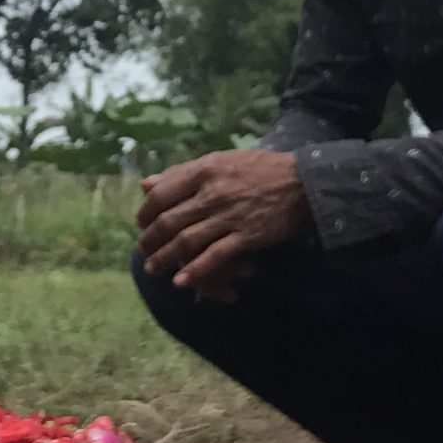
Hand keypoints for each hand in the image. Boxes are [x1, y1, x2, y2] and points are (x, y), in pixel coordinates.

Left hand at [136, 149, 309, 295]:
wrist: (301, 182)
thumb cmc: (258, 169)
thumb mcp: (219, 161)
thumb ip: (181, 173)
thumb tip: (147, 185)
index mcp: (204, 171)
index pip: (162, 195)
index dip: (146, 212)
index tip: (141, 223)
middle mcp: (212, 193)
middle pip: (170, 221)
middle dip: (151, 240)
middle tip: (143, 250)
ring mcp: (229, 216)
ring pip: (186, 241)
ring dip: (165, 258)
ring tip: (152, 268)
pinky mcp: (246, 236)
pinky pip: (214, 257)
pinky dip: (195, 271)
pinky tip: (180, 281)